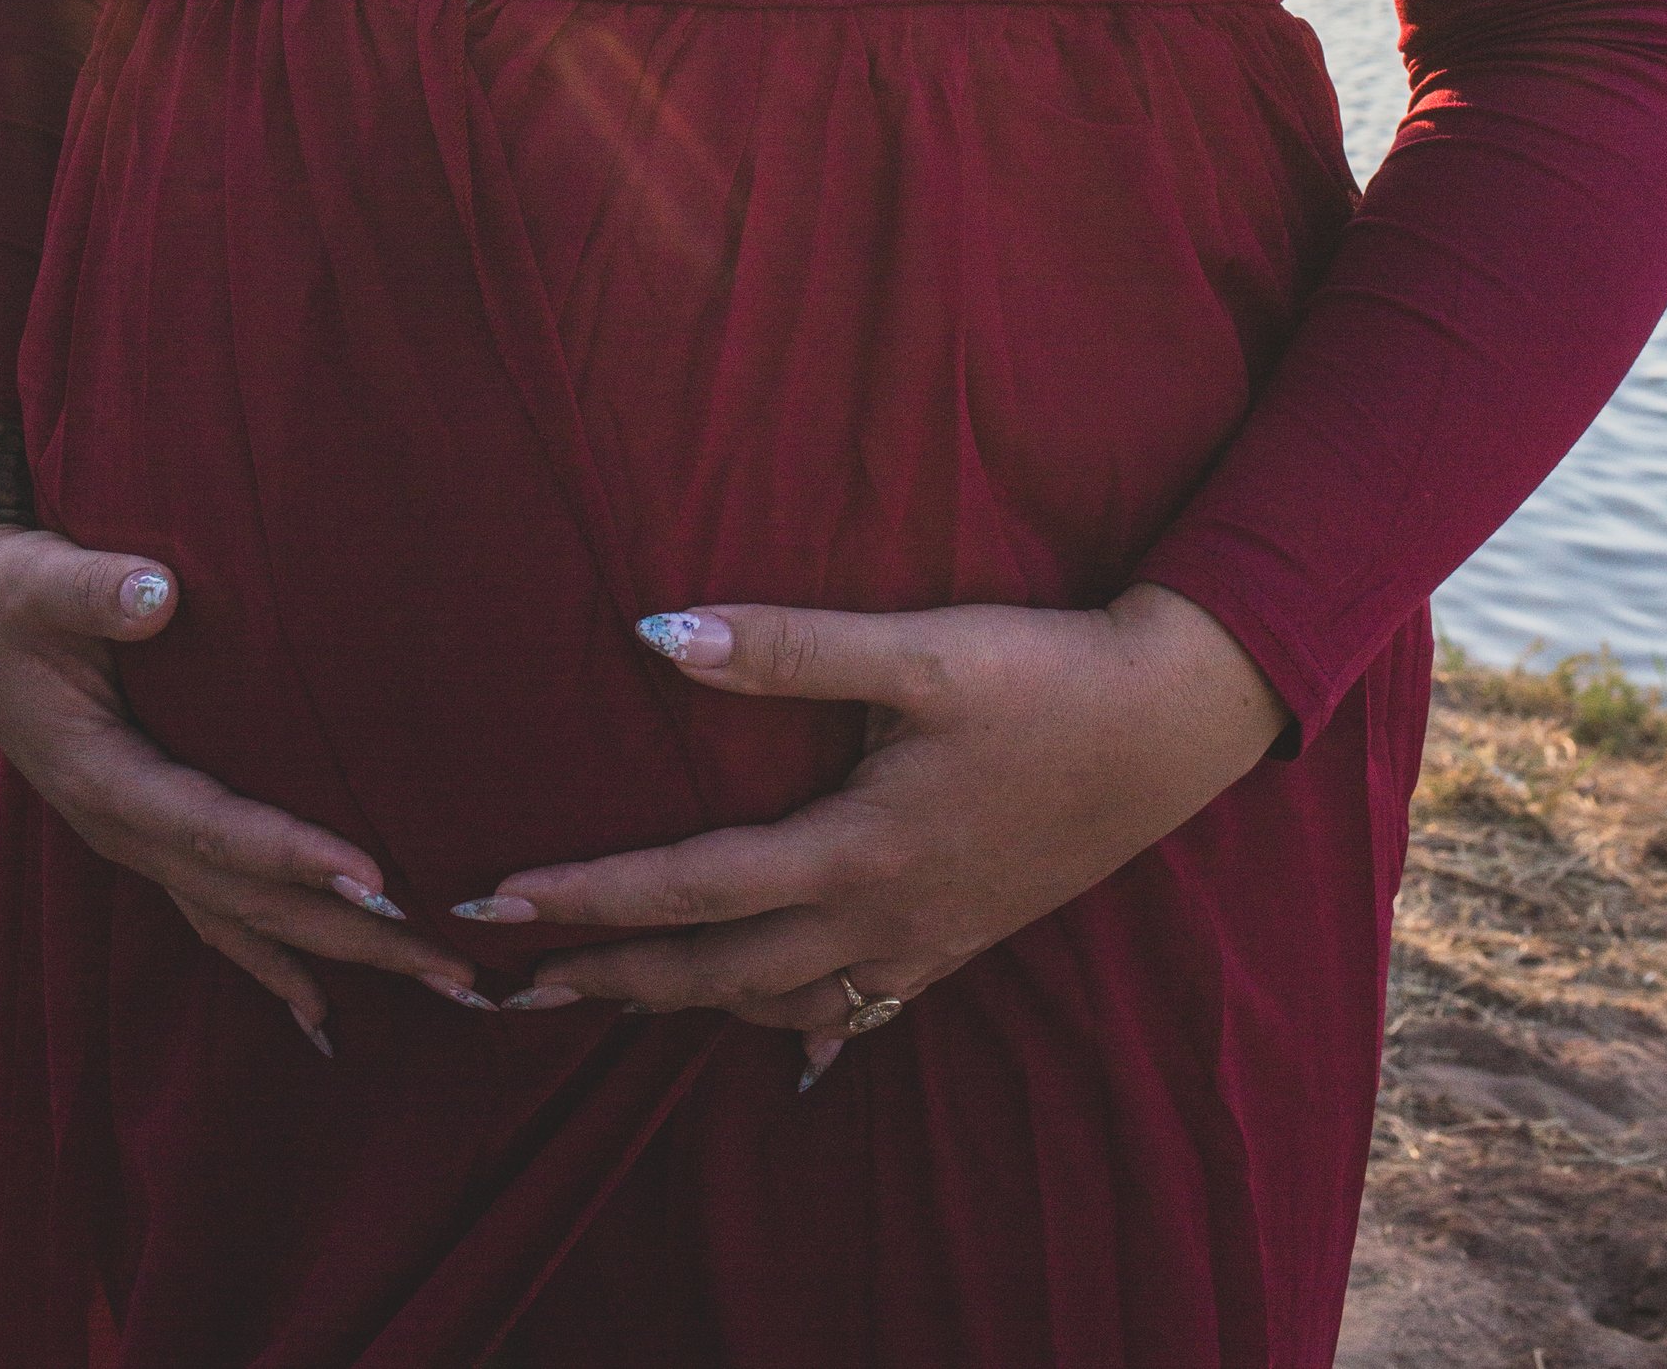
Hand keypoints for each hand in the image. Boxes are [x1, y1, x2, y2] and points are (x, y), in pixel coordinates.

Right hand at [0, 417, 489, 1050]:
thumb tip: (156, 593)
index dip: (291, 855)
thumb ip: (96, 589)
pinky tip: (322, 1011)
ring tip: (433, 987)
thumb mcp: (35, 582)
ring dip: (338, 955)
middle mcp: (122, 828)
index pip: (212, 828)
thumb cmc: (6, 591)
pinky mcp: (149, 832)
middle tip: (453, 966)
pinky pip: (218, 913)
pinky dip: (273, 960)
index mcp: (101, 776)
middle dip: (353, 933)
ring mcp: (136, 839)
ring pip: (244, 920)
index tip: (376, 878)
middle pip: (248, 899)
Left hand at [461, 586, 1284, 1087]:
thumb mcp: (916, 648)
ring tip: (614, 997)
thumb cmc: (1042, 674)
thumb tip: (652, 632)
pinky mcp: (961, 938)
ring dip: (688, 1005)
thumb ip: (783, 648)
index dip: (584, 899)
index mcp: (854, 850)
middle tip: (512, 986)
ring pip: (778, 1003)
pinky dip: (792, 1022)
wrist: (1173, 724)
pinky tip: (778, 1035)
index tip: (493, 905)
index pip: (688, 889)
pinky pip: (852, 1009)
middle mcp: (878, 918)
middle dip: (607, 979)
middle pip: (715, 974)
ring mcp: (923, 941)